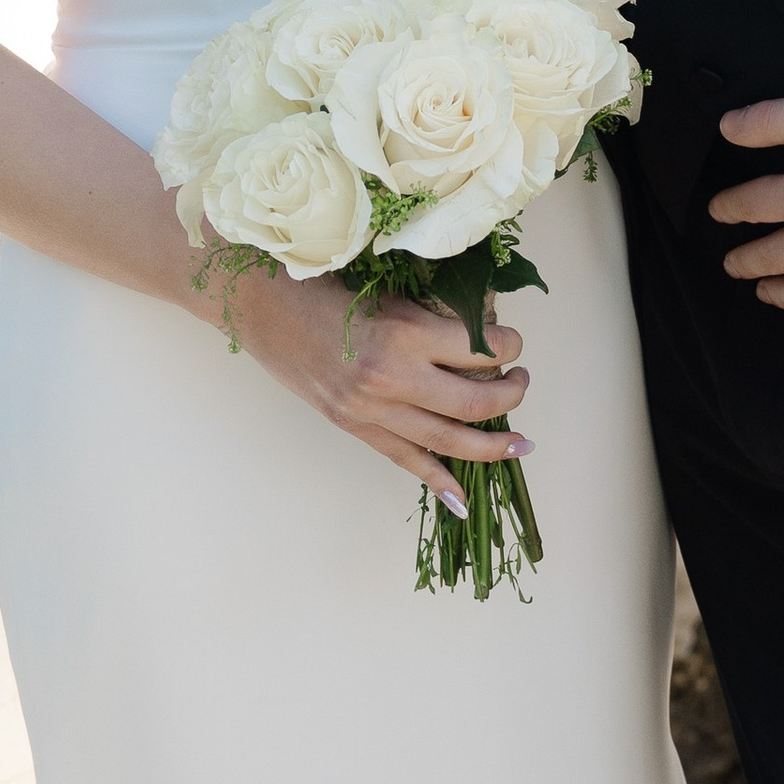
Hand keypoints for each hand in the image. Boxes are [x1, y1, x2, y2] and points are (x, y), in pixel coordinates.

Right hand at [223, 265, 529, 504]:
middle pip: (474, 402)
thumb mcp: (389, 288)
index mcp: (406, 333)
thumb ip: (433, 315)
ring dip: (491, 445)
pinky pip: (405, 460)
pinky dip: (438, 481)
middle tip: (523, 383)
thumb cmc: (324, 283)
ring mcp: (371, 410)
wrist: (261, 304)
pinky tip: (463, 500)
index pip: (483, 350)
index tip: (513, 340)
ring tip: (519, 442)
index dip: (511, 345)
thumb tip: (483, 332)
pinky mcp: (353, 427)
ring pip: (447, 441)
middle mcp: (392, 379)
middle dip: (511, 395)